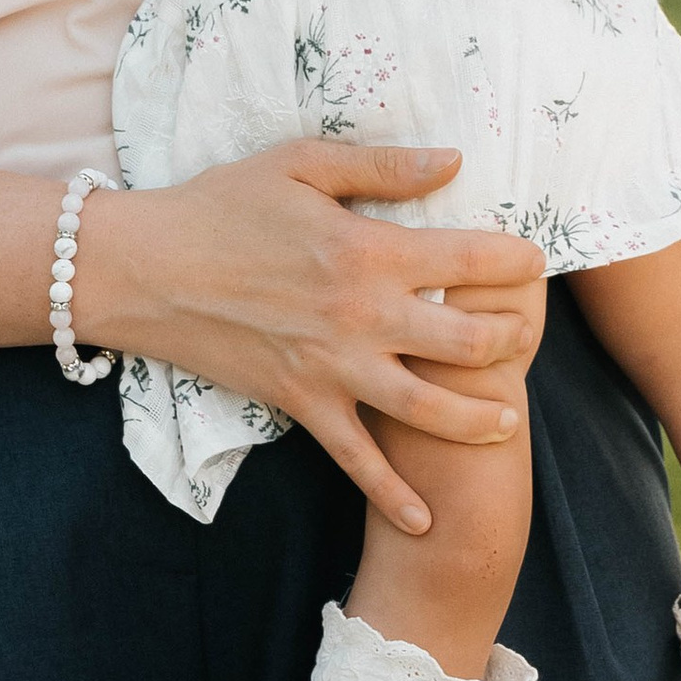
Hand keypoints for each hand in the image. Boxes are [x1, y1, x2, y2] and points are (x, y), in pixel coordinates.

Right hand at [82, 139, 545, 536]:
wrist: (146, 268)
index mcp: (368, 249)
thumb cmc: (222, 205)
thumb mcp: (301, 163)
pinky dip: (392, 495)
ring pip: (429, 408)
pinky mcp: (301, 404)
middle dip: (512, 339)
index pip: (470, 256)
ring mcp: (334, 367)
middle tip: (527, 335)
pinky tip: (423, 520)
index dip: (515, 259)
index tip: (534, 260)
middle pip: (467, 340)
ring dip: (478, 419)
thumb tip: (455, 160)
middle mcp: (363, 314)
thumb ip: (382, 166)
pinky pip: (357, 460)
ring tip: (508, 419)